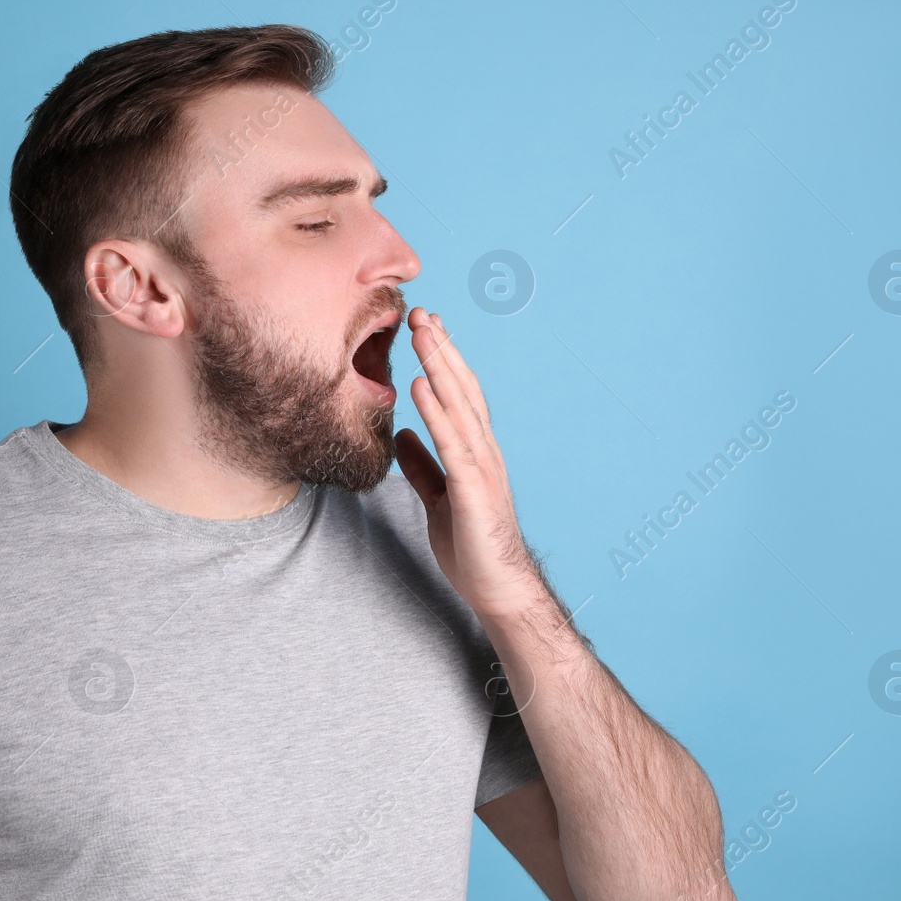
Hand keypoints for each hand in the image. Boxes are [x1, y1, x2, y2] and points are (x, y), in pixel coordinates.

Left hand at [394, 306, 542, 621]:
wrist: (497, 589)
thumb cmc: (472, 547)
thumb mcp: (438, 497)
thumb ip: (423, 465)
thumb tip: (403, 434)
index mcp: (474, 451)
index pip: (458, 395)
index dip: (442, 359)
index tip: (425, 327)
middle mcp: (483, 450)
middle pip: (461, 388)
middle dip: (441, 348)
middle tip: (421, 311)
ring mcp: (482, 467)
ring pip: (459, 405)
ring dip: (439, 365)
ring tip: (422, 332)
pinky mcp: (473, 488)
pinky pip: (451, 442)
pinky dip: (435, 411)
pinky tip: (419, 385)